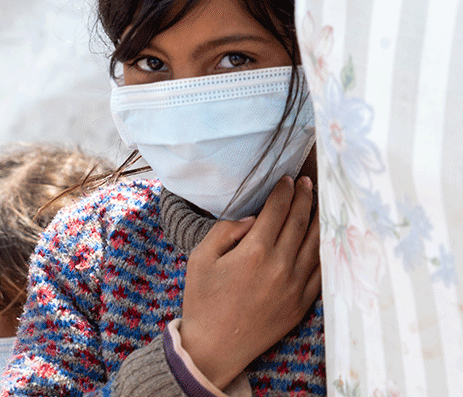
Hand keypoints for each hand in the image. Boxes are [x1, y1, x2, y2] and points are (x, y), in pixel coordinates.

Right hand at [179, 175, 320, 389]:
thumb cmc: (203, 300)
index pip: (277, 210)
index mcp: (254, 252)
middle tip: (306, 182)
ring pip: (316, 243)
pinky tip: (324, 238)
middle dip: (305, 197)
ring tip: (319, 202)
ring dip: (319, 218)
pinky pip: (321, 271)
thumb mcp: (200, 259)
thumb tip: (252, 218)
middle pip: (300, 221)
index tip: (286, 179)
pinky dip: (325, 250)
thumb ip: (225, 231)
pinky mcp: (302, 303)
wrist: (215, 347)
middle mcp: (280, 266)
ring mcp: (295, 286)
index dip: (283, 191)